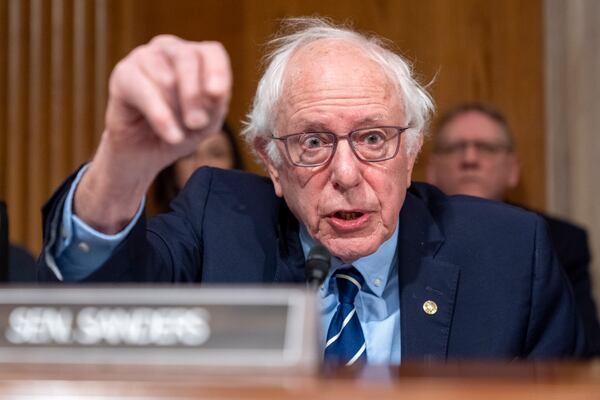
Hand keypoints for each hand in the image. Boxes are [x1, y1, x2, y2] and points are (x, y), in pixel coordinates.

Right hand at [75, 35, 231, 232]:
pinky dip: (159, 114)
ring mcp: (141, 60)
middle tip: (199, 123)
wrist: (141, 159)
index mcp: (192, 60)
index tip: (220, 98)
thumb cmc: (176, 137)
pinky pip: (142, 88)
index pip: (212, 52)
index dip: (218, 73)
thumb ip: (214, 104)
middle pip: (189, 57)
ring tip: (182, 132)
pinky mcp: (122, 79)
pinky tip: (169, 135)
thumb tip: (216, 92)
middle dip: (198, 94)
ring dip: (179, 106)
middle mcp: (166, 52)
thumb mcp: (205, 123)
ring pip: (166, 72)